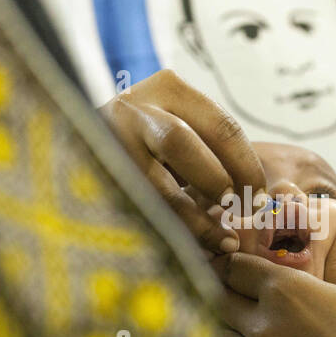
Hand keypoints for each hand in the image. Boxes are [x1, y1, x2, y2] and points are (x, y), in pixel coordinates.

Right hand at [99, 70, 265, 254]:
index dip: (247, 166)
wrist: (75, 136)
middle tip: (242, 212)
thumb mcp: (177, 129)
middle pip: (182, 143)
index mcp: (168, 88)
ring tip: (222, 240)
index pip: (221, 125)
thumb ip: (210, 152)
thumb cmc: (147, 143)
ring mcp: (107, 138)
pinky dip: (168, 230)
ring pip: (154, 182)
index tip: (261, 200)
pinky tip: (187, 247)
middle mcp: (134, 107)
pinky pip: (137, 207)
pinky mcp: (94, 173)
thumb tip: (254, 199)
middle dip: (218, 182)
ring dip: (195, 217)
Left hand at [211, 225, 335, 336]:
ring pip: (218, 336)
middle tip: (237, 295)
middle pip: (217, 299)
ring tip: (244, 326)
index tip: (241, 268)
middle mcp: (264, 325)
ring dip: (226, 328)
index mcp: (287, 290)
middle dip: (226, 294)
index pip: (234, 267)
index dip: (237, 265)